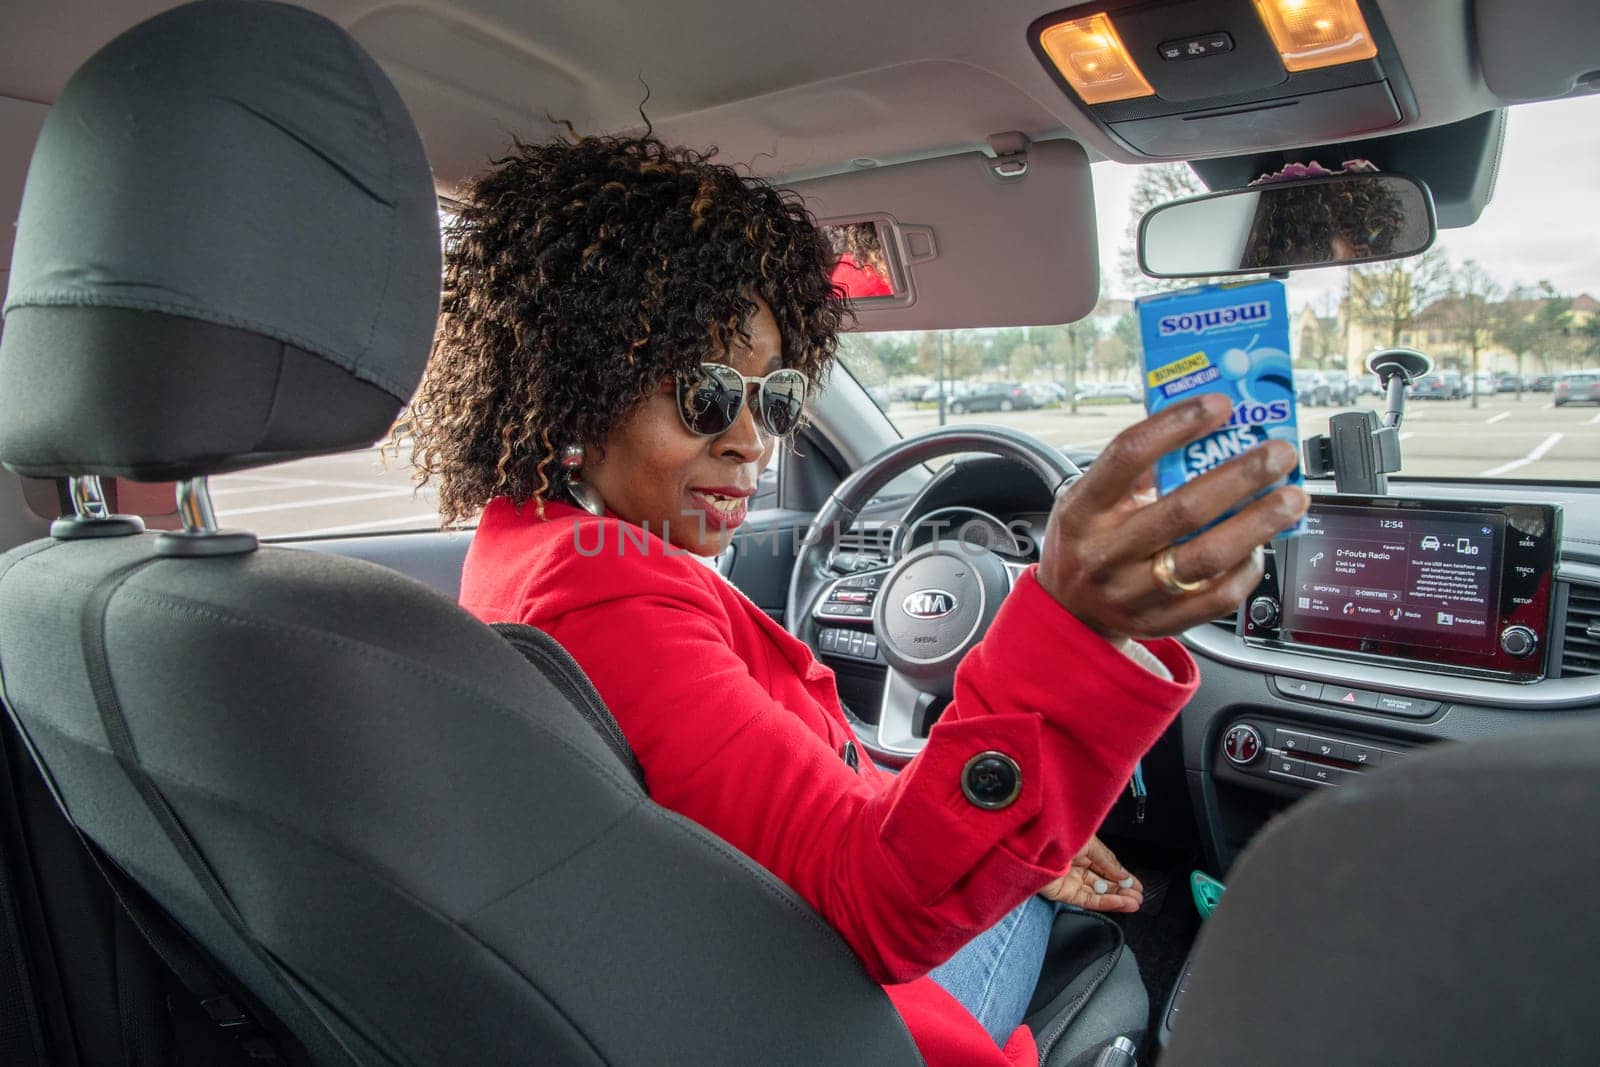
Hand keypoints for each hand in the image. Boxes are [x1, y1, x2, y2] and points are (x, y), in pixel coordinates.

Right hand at [1036, 393, 1309, 640]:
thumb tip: (1209, 430)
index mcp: (1084, 510)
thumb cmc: (1090, 541)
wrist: (1072, 612)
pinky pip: (1217, 598)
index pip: (1128, 456)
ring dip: (1258, 523)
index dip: (1176, 425)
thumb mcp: (1092, 499)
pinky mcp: (1160, 622)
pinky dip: (1247, 569)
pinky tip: (1260, 547)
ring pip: (1207, 557)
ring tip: (1291, 498)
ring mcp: (1131, 592)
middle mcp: (1105, 552)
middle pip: (1182, 509)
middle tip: (1278, 454)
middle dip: (1240, 477)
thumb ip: (1140, 470)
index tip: (1219, 405)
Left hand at [1039, 835, 1142, 912]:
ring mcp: (1068, 880)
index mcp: (1081, 851)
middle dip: (1122, 890)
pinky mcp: (1061, 892)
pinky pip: (1086, 900)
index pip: (1106, 868)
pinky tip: (1119, 902)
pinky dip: (1105, 902)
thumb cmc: (1056, 832)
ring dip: (1117, 899)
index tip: (1137, 885)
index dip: (1122, 877)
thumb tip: (1124, 875)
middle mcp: (1075, 866)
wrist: (1034, 839)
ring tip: (1134, 903)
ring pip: (1097, 894)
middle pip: (1103, 883)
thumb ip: (1107, 861)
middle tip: (1138, 896)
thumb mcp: (1090, 843)